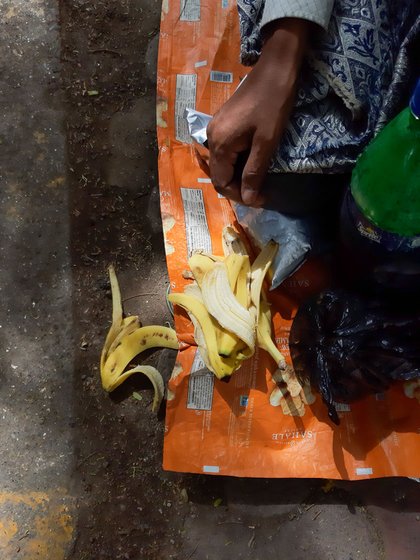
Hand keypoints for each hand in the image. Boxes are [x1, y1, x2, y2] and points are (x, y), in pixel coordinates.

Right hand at [207, 19, 307, 205]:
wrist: (275, 66)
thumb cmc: (273, 103)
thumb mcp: (266, 142)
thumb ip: (254, 172)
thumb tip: (249, 200)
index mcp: (219, 143)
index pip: (221, 182)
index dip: (239, 195)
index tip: (260, 199)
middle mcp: (211, 137)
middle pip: (220, 174)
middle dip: (239, 187)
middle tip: (261, 192)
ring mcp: (216, 128)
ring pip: (223, 163)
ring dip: (239, 174)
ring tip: (259, 179)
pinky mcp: (223, 123)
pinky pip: (226, 150)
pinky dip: (239, 161)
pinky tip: (253, 161)